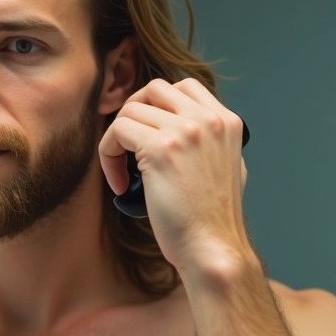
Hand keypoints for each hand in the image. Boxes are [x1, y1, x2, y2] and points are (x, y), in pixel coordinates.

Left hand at [97, 78, 249, 271]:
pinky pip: (117, 131)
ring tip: (123, 173)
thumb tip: (179, 128)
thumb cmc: (211, 219)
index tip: (146, 134)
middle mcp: (209, 120)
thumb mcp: (226, 168)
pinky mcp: (160, 149)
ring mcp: (186, 131)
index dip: (156, 105)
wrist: (213, 248)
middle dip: (133, 114)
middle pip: (153, 89)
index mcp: (227, 122)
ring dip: (117, 141)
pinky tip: (119, 184)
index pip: (185, 86)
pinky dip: (108, 156)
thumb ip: (208, 142)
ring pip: (130, 111)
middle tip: (127, 147)